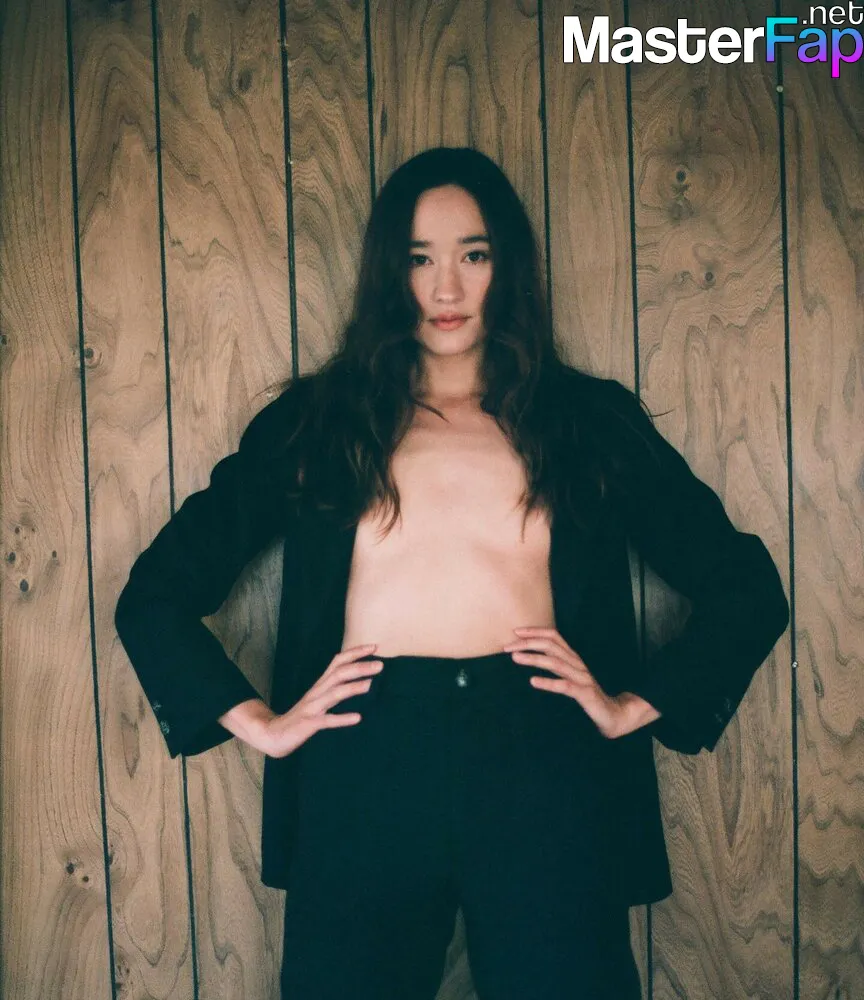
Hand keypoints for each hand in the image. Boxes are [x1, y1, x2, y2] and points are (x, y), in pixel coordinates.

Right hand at [258, 644, 382, 757]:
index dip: (355, 652)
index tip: (374, 647)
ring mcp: (312, 708)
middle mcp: (317, 692)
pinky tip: (357, 718)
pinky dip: (342, 718)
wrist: (274, 734)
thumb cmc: (302, 717)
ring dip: (352, 688)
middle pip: (339, 674)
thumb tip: (362, 681)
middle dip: (359, 667)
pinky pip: (326, 720)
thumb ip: (336, 689)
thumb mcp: (320, 699)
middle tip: (380, 664)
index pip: (338, 661)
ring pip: (334, 693)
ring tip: (371, 684)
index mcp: (320, 684)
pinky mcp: (308, 724)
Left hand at [503, 626, 630, 738]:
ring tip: (516, 658)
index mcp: (573, 658)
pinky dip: (549, 683)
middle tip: (508, 647)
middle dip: (528, 643)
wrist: (612, 715)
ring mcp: (582, 678)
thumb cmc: (586, 695)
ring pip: (556, 663)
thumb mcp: (569, 677)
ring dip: (534, 658)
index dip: (535, 631)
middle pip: (551, 646)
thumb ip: (555, 666)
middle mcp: (577, 664)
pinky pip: (565, 686)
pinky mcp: (585, 694)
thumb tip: (528, 658)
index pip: (554, 637)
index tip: (515, 631)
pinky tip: (533, 681)